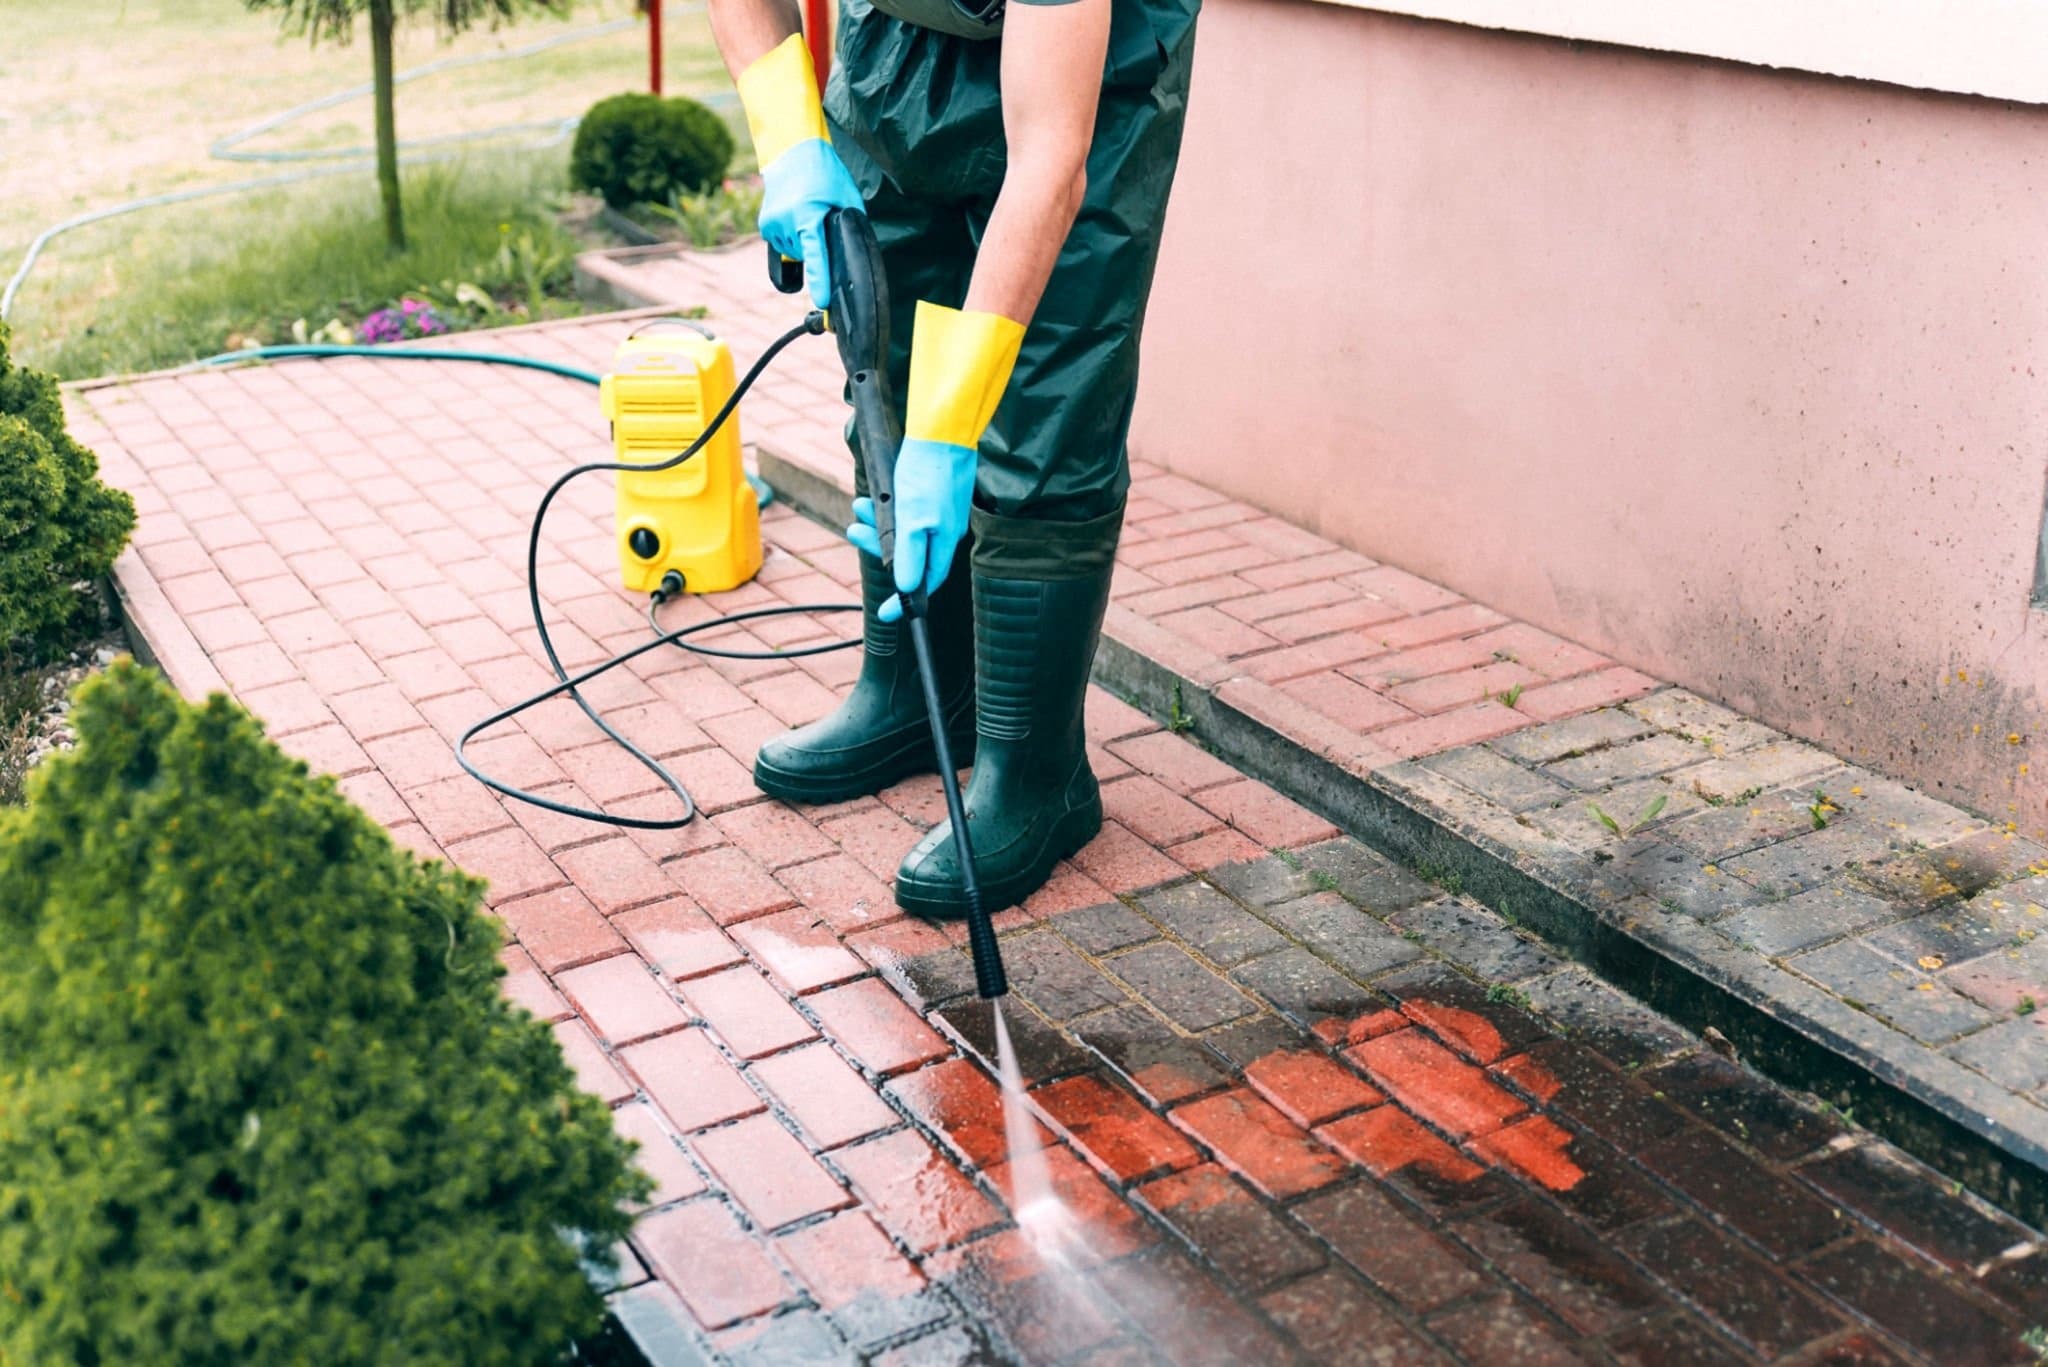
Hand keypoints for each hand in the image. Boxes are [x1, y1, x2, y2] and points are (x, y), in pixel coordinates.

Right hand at [759, 139, 861, 309]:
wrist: (792, 152)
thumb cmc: (825, 172)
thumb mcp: (847, 196)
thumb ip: (853, 224)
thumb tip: (856, 252)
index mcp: (807, 215)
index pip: (815, 255)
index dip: (819, 280)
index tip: (822, 301)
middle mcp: (786, 222)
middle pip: (807, 256)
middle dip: (818, 246)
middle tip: (821, 219)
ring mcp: (772, 225)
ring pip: (795, 253)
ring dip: (805, 243)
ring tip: (808, 215)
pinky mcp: (765, 226)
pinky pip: (784, 246)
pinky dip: (793, 239)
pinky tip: (796, 219)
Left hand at [845, 437, 975, 621]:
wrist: (942, 428)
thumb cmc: (929, 471)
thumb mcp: (913, 519)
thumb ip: (910, 555)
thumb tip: (908, 589)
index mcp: (943, 540)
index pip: (926, 582)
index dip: (907, 601)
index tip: (887, 615)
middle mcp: (943, 529)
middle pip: (909, 555)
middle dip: (877, 547)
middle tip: (854, 533)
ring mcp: (937, 510)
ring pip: (903, 530)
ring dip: (876, 523)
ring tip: (857, 508)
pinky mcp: (930, 492)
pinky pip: (904, 511)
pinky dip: (885, 508)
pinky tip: (873, 496)